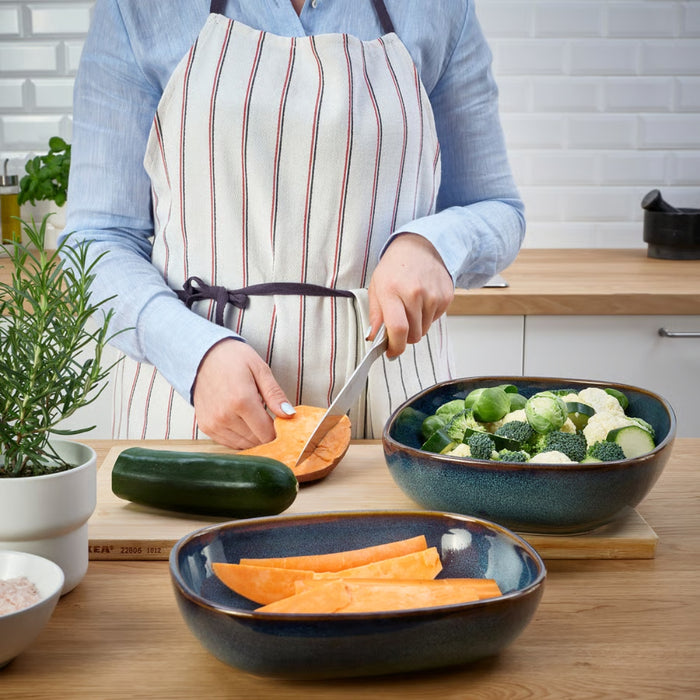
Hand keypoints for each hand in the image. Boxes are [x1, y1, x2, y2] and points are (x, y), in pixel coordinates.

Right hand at [192, 338, 293, 448]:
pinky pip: (229, 443)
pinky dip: (239, 437)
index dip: (278, 431)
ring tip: (252, 415)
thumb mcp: (260, 370)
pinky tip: (241, 421)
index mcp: (242, 401)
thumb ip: (275, 395)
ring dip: (252, 436)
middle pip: (256, 441)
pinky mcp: (206, 427)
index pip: (267, 434)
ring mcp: (213, 423)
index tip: (281, 423)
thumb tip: (289, 415)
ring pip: (243, 445)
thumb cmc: (234, 359)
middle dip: (266, 433)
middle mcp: (225, 416)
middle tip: (268, 417)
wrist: (203, 356)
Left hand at [367, 233, 453, 356]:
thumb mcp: (377, 287)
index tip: (391, 351)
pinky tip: (422, 301)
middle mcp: (414, 293)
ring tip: (411, 307)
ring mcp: (432, 295)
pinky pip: (435, 320)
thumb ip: (375, 315)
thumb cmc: (395, 268)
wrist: (420, 247)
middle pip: (413, 335)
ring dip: (417, 326)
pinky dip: (428, 316)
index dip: (395, 347)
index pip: (398, 329)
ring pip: (424, 329)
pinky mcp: (446, 296)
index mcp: (392, 291)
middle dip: (405, 337)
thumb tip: (373, 338)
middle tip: (400, 324)